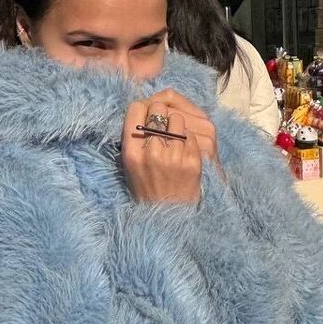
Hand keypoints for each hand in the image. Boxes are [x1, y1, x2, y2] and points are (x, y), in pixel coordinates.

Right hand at [122, 91, 207, 205]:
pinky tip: (185, 149)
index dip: (143, 107)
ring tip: (175, 137)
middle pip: (158, 109)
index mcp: (131, 152)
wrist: (168, 217)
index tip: (147, 112)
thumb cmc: (146, 187)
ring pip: (177, 118)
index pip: (136, 109)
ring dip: (177, 124)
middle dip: (161, 113)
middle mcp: (151, 152)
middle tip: (162, 124)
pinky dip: (189, 138)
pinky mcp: (193, 160)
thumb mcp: (129, 164)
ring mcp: (174, 156)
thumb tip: (144, 106)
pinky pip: (191, 133)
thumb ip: (134, 137)